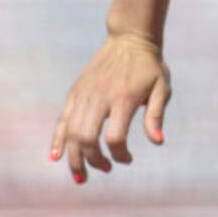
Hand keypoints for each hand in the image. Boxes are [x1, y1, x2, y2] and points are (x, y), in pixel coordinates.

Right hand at [49, 32, 170, 183]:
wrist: (128, 40)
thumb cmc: (149, 67)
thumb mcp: (162, 89)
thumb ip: (156, 116)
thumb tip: (158, 142)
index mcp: (123, 99)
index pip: (115, 138)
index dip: (120, 155)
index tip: (127, 159)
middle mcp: (100, 98)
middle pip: (87, 139)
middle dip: (93, 161)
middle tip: (106, 169)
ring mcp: (84, 95)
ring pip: (71, 133)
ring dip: (74, 158)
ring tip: (81, 176)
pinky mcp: (75, 93)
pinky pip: (62, 120)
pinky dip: (57, 140)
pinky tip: (56, 157)